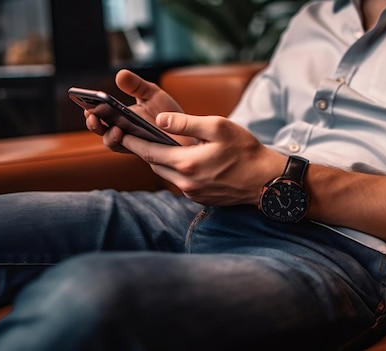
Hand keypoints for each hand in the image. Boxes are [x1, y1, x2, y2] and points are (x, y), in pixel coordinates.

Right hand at [84, 69, 191, 151]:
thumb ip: (136, 86)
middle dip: (94, 124)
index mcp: (119, 116)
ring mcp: (132, 143)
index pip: (99, 114)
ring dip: (109, 136)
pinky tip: (129, 135)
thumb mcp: (152, 93)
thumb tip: (120, 75)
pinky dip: (127, 144)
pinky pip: (132, 151)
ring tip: (115, 129)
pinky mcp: (145, 153)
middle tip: (91, 116)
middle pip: (101, 130)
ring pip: (113, 143)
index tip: (84, 104)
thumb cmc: (167, 112)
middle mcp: (122, 130)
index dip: (90, 111)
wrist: (188, 130)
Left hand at [121, 112, 286, 205]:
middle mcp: (185, 183)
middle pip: (154, 164)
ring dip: (160, 160)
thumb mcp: (218, 127)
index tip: (118, 132)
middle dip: (144, 150)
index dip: (132, 141)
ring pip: (166, 174)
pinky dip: (175, 170)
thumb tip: (159, 120)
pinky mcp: (201, 199)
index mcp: (186, 163)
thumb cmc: (245, 150)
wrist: (267, 181)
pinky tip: (181, 159)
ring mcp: (192, 194)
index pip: (148, 151)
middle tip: (133, 135)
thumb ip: (186, 122)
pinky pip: (180, 182)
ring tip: (155, 144)